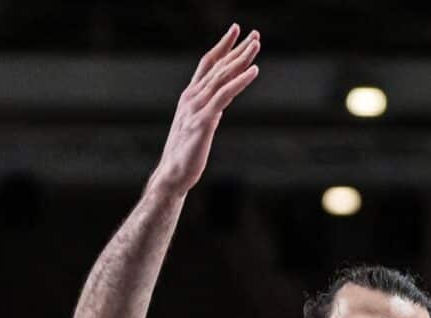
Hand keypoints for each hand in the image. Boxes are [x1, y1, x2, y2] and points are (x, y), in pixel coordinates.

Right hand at [150, 24, 260, 196]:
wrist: (173, 173)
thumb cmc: (186, 153)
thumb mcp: (199, 126)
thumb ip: (209, 112)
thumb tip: (219, 107)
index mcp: (191, 96)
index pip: (207, 64)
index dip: (222, 46)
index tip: (235, 31)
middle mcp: (193, 96)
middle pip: (218, 66)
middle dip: (237, 49)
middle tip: (255, 34)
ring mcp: (197, 107)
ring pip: (222, 76)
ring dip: (241, 59)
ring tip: (256, 45)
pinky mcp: (204, 120)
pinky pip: (224, 95)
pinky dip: (239, 81)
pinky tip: (253, 71)